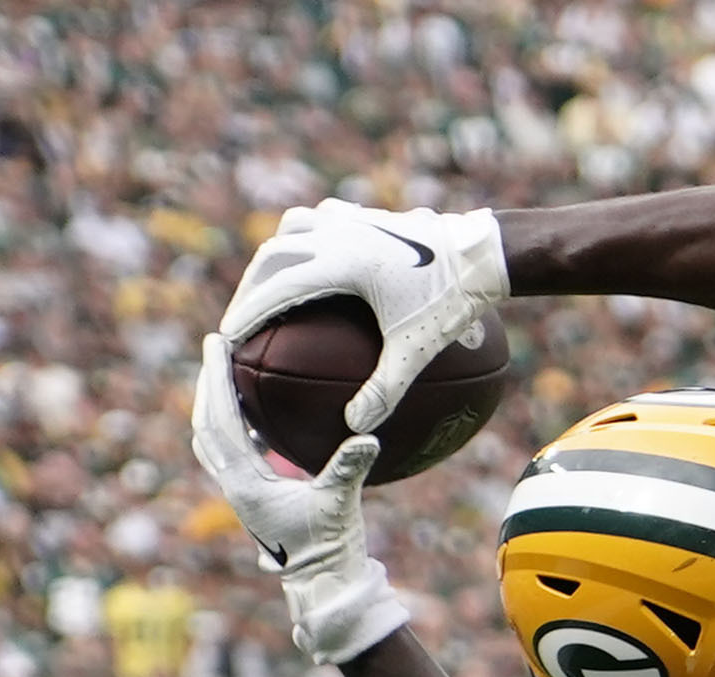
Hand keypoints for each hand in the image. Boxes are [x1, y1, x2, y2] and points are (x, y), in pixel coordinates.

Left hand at [189, 333, 407, 663]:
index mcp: (246, 483)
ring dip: (212, 405)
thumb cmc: (329, 546)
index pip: (222, 420)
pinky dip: (229, 428)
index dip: (217, 378)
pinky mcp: (247, 498)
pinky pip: (226, 454)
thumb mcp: (340, 502)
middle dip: (207, 383)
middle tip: (215, 347)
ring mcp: (236, 493)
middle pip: (205, 424)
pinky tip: (250, 418)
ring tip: (223, 377)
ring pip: (210, 439)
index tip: (217, 342)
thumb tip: (368, 437)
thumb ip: (349, 468)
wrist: (320, 582)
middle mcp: (233, 486)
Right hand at [218, 201, 509, 434]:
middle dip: (252, 286)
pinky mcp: (367, 215)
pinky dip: (306, 238)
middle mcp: (338, 233)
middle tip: (241, 318)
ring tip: (268, 285)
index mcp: (341, 262)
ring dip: (275, 255)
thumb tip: (355, 424)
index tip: (229, 338)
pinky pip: (320, 220)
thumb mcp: (417, 351)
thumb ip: (385, 389)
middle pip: (274, 255)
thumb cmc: (452, 302)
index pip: (277, 287)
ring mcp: (351, 219)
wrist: (485, 253)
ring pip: (292, 227)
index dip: (248, 312)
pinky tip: (313, 259)